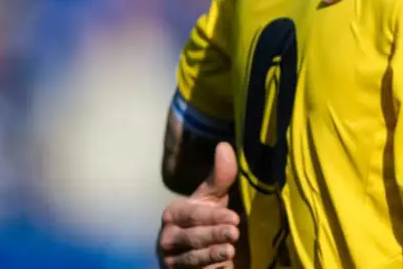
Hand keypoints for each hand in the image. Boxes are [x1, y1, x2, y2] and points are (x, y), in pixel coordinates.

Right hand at [157, 143, 242, 268]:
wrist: (196, 249)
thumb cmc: (205, 218)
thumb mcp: (212, 197)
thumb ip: (220, 175)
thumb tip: (224, 146)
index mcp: (173, 214)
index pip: (193, 215)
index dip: (213, 217)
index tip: (234, 218)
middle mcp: (167, 238)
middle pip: (192, 238)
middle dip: (213, 236)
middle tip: (234, 233)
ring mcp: (172, 260)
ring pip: (192, 259)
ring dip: (211, 256)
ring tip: (230, 251)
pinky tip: (224, 267)